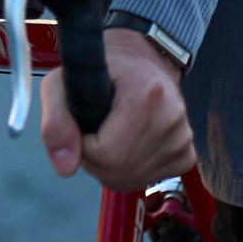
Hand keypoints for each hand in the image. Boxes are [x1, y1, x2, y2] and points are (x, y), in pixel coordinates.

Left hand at [39, 29, 194, 191]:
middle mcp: (171, 118)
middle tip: (93, 130)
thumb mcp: (64, 81)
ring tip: (110, 133)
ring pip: (130, 180)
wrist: (143, 59)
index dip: (83, 145)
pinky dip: (129, 171)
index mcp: (146, 94)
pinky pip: (146, 181)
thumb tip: (65, 168)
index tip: (84, 123)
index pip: (106, 154)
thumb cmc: (103, 67)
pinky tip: (127, 144)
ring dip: (110, 166)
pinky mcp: (186, 154)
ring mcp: (182, 139)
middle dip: (94, 159)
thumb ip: (56, 122)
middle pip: (118, 171)